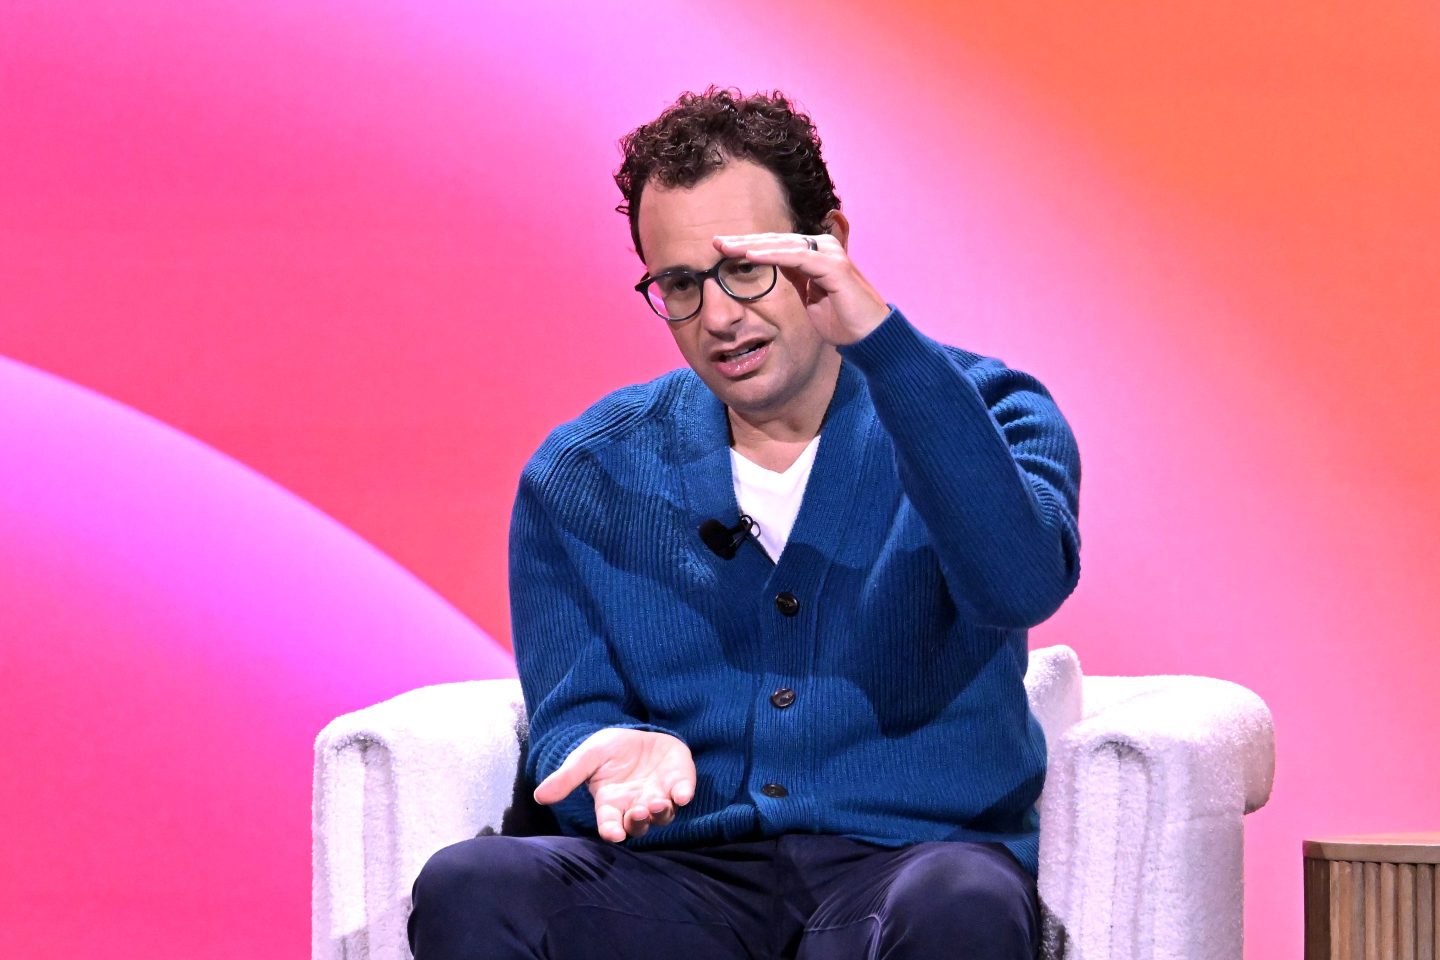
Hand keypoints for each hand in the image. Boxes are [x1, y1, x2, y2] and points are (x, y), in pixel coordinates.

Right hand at [533, 728, 695, 842]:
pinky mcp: (679, 781)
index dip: (611, 831)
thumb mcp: (585, 759)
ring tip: (658, 803)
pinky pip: (683, 792)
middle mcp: (636, 806)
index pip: (610, 824)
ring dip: (661, 812)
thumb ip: (567, 778)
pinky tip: (684, 793)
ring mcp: (659, 795)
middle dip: (639, 822)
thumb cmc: (607, 751)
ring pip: (663, 814)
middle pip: (639, 824)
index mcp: (611, 804)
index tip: (613, 834)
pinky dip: (684, 793)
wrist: (635, 734)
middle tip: (638, 812)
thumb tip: (539, 796)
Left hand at [712, 231, 889, 345]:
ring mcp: (829, 255)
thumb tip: (769, 273)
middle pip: (775, 241)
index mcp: (815, 254)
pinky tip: (750, 257)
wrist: (870, 338)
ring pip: (782, 245)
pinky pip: (797, 258)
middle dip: (743, 241)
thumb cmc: (843, 322)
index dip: (747, 246)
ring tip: (725, 248)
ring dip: (751, 246)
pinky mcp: (834, 267)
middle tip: (715, 242)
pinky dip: (772, 256)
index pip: (775, 245)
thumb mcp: (810, 300)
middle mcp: (823, 248)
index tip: (720, 249)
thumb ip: (794, 282)